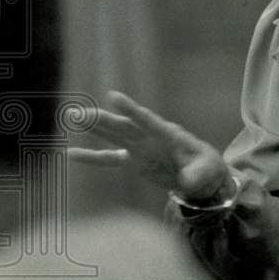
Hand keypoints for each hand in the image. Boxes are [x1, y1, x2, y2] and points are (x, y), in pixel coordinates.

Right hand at [69, 91, 231, 200]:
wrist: (203, 175)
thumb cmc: (207, 168)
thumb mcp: (207, 171)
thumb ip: (197, 175)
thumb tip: (188, 182)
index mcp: (169, 134)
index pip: (148, 120)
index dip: (131, 110)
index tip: (113, 97)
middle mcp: (151, 137)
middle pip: (123, 126)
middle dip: (102, 119)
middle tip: (77, 112)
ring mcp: (140, 147)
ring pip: (113, 135)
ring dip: (93, 127)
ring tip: (71, 116)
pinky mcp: (133, 160)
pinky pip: (109, 158)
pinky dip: (91, 156)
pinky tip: (71, 153)